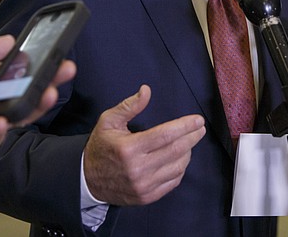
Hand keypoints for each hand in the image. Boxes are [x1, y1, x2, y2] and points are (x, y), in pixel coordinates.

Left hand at [0, 35, 76, 172]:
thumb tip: (11, 40)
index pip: (24, 69)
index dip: (42, 62)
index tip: (59, 53)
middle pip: (31, 91)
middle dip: (51, 81)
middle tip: (67, 70)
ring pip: (22, 115)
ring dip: (37, 106)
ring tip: (49, 94)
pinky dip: (0, 131)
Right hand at [83, 85, 205, 205]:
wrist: (87, 180)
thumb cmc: (101, 147)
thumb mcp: (109, 121)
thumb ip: (129, 106)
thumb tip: (146, 91)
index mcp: (129, 148)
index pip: (166, 135)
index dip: (185, 126)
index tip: (198, 120)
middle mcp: (138, 169)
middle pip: (176, 150)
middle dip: (192, 137)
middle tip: (200, 128)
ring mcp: (144, 185)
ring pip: (178, 167)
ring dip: (188, 152)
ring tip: (189, 142)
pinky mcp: (147, 196)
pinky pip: (173, 182)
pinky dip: (181, 168)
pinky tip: (180, 158)